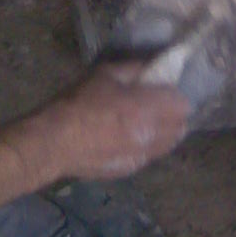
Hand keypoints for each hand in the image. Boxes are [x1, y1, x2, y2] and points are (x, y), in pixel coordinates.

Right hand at [45, 61, 190, 180]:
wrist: (53, 142)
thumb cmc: (78, 104)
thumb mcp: (106, 75)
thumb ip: (135, 69)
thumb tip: (153, 67)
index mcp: (146, 109)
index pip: (182, 105)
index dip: (174, 96)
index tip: (162, 91)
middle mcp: (150, 136)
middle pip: (181, 127)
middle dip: (174, 116)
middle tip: (157, 107)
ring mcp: (141, 156)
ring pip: (168, 145)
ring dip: (165, 133)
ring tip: (146, 124)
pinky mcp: (129, 170)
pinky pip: (150, 156)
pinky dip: (148, 147)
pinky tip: (129, 139)